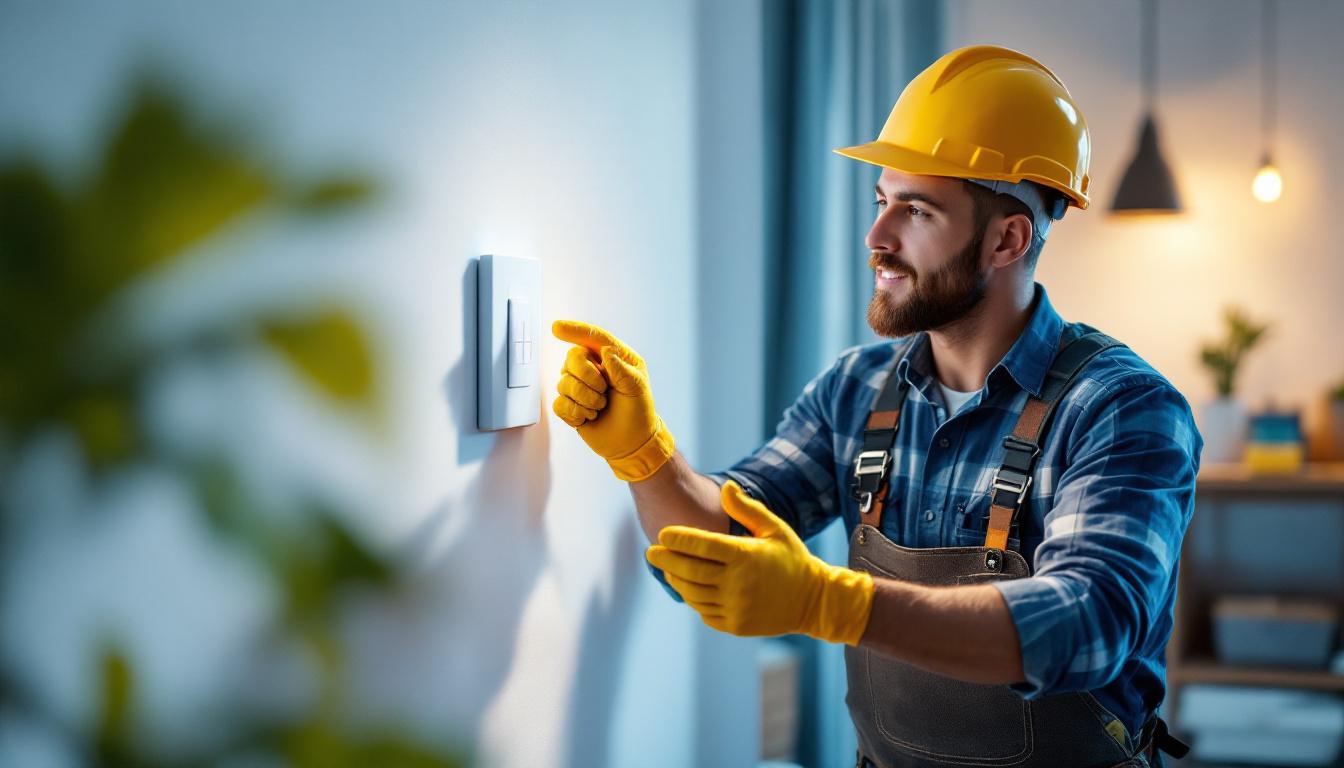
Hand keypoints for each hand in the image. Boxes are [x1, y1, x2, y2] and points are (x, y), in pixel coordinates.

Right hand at [551, 320, 674, 481]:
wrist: (632, 442)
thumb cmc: (638, 411)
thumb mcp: (637, 388)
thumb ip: (622, 369)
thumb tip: (605, 351)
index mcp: (612, 357)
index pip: (592, 338)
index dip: (574, 330)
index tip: (556, 327)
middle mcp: (592, 368)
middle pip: (572, 357)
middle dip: (586, 376)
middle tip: (604, 391)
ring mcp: (578, 386)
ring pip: (564, 382)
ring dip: (585, 399)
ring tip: (600, 407)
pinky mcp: (569, 405)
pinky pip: (559, 403)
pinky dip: (575, 412)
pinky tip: (588, 416)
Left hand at [645, 481, 874, 643]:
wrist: (813, 601)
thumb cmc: (792, 559)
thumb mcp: (775, 528)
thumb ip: (747, 509)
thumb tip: (726, 486)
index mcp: (746, 556)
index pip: (702, 545)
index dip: (679, 539)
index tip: (662, 534)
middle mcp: (738, 583)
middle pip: (690, 571)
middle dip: (666, 560)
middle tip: (651, 552)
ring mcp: (736, 608)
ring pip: (693, 594)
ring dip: (677, 580)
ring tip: (668, 569)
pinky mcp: (735, 626)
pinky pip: (704, 612)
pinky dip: (693, 599)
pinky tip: (689, 588)